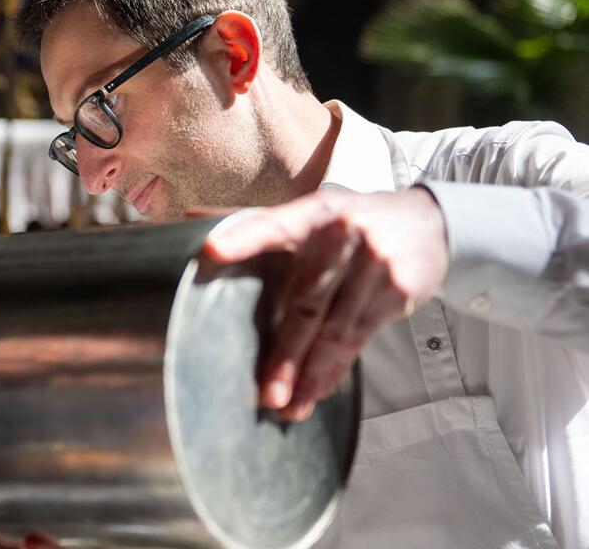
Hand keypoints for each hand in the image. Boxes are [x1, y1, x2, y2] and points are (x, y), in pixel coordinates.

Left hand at [198, 187, 448, 421]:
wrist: (431, 222)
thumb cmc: (352, 219)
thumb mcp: (310, 211)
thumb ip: (253, 220)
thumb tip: (187, 219)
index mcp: (314, 211)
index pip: (273, 222)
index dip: (242, 237)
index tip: (210, 252)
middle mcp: (345, 233)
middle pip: (307, 301)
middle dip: (285, 353)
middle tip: (265, 393)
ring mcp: (375, 263)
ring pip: (335, 330)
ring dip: (310, 374)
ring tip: (287, 406)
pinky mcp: (398, 289)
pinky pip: (361, 337)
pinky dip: (337, 369)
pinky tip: (320, 390)